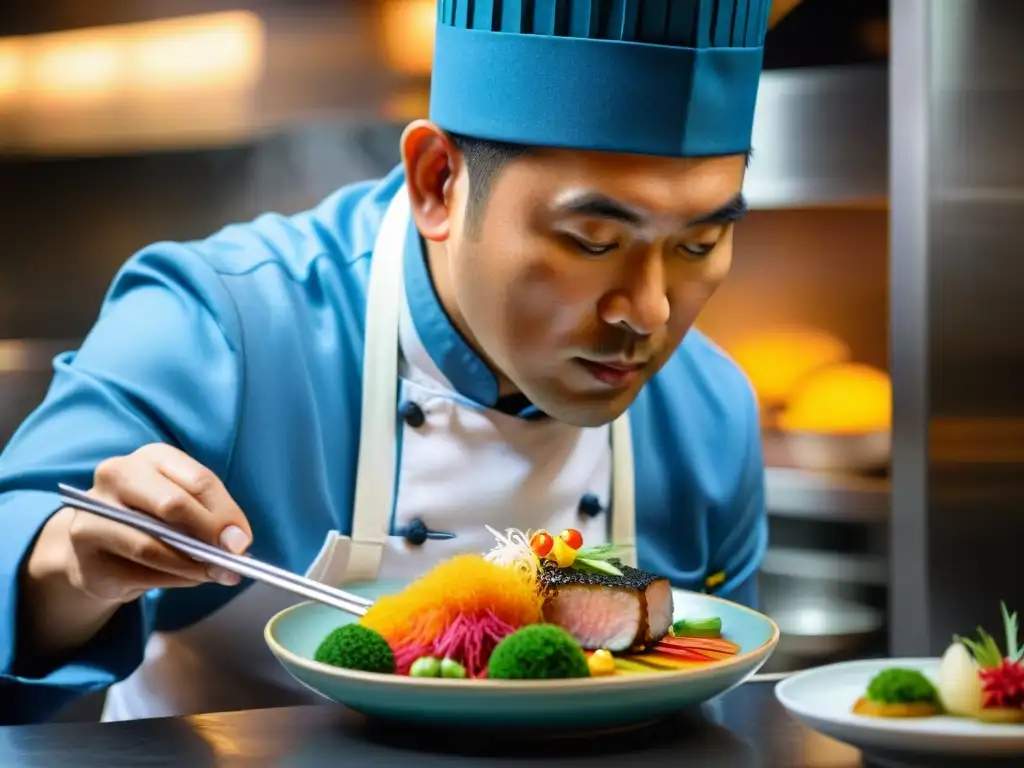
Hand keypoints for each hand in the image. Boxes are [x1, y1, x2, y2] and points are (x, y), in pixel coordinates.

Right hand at [52, 443, 251, 603]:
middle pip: (172, 504)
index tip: (242, 540)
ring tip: (216, 574)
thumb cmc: (152, 520)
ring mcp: (93, 513)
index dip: (226, 514)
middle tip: (232, 558)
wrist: (96, 548)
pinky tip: (189, 579)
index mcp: (152, 457)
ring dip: (192, 565)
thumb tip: (237, 542)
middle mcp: (117, 475)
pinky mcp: (84, 554)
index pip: (199, 481)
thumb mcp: (185, 506)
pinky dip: (172, 579)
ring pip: (152, 544)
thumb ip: (212, 518)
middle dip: (209, 534)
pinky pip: (137, 572)